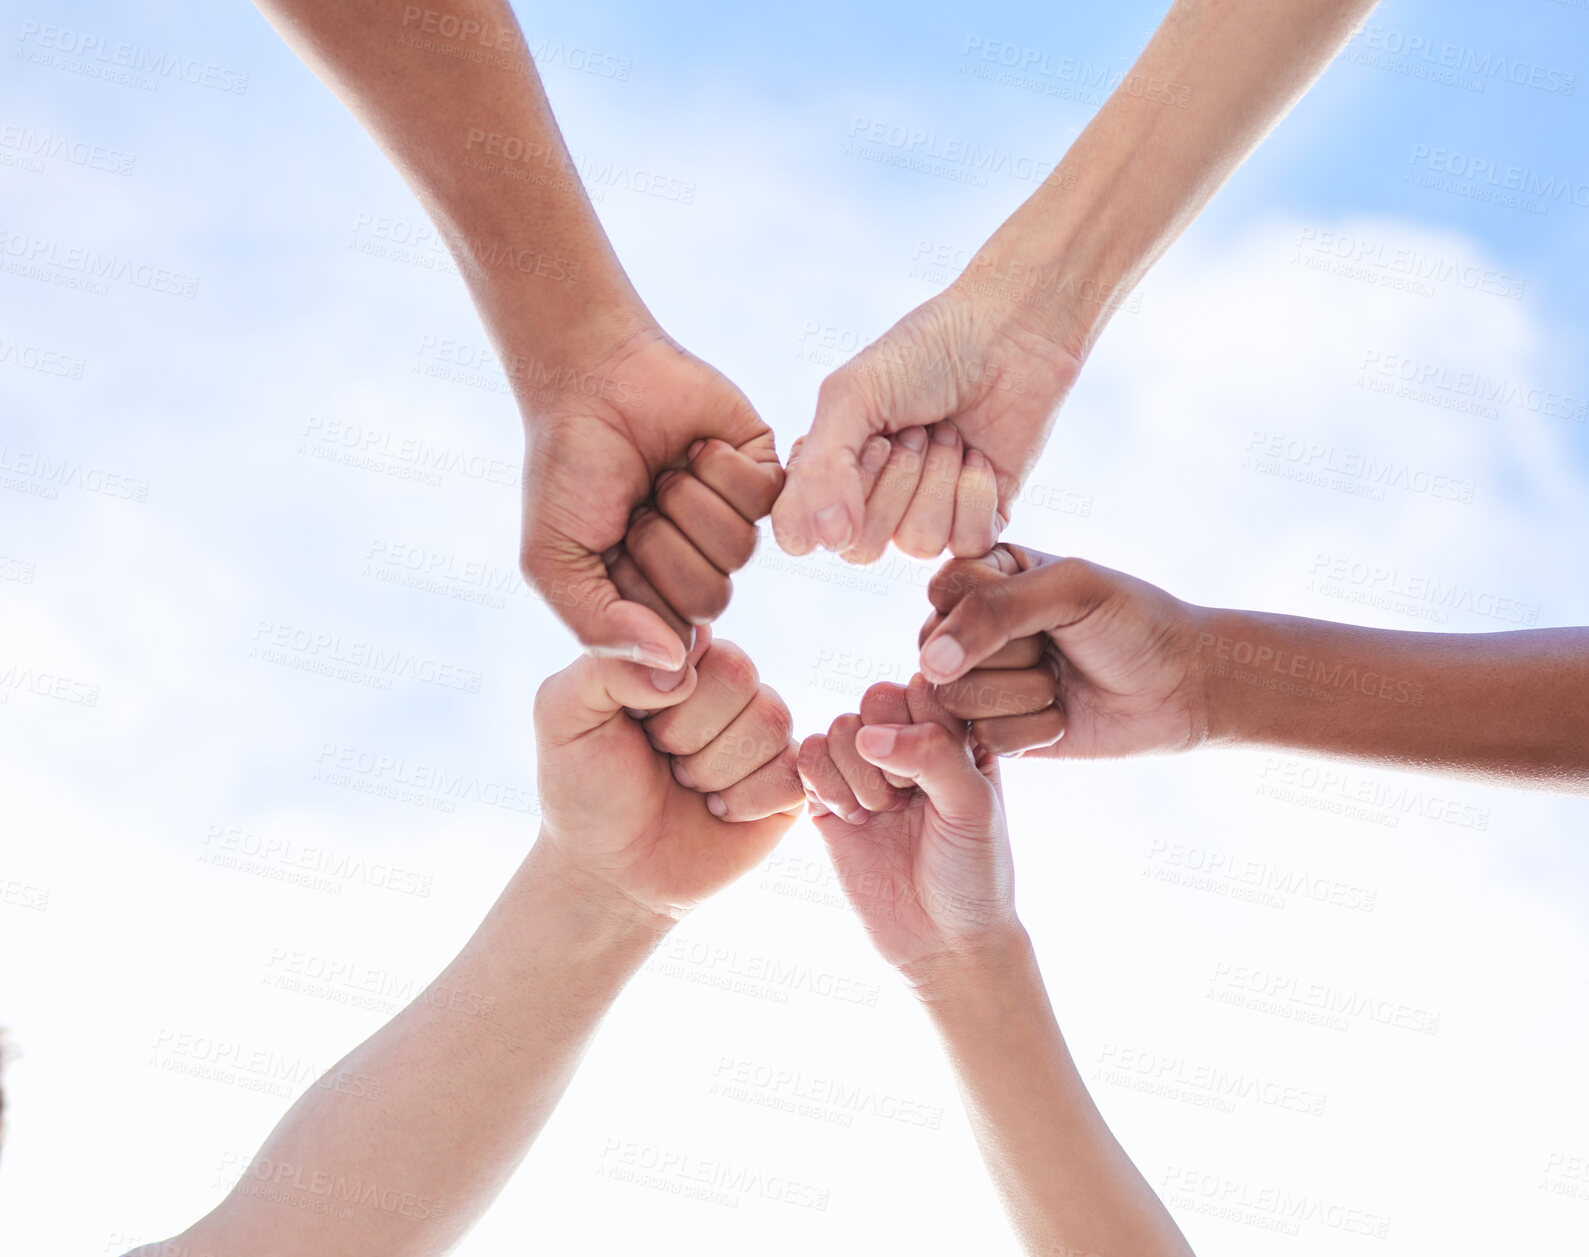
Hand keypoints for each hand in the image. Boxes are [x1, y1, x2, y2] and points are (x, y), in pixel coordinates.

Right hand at [521, 325, 782, 669]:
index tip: (605, 546)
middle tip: (633, 504)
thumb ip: (599, 627)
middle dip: (660, 545)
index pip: (669, 640)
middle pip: (710, 601)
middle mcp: (696, 567)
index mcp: (648, 598)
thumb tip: (673, 672)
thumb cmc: (566, 470)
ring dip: (688, 502)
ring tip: (661, 471)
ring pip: (738, 551)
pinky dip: (720, 468)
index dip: (636, 592)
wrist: (591, 376)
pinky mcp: (763, 476)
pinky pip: (763, 500)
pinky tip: (694, 447)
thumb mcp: (554, 561)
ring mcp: (732, 522)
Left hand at [534, 628, 802, 920]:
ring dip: (713, 769)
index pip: (696, 637)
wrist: (613, 872)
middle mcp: (726, 684)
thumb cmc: (586, 788)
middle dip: (687, 732)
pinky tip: (718, 811)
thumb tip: (679, 665)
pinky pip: (791, 772)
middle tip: (663, 760)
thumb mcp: (565, 716)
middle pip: (740, 674)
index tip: (634, 723)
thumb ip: (605, 667)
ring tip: (687, 785)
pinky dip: (746, 802)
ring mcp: (762, 731)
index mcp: (678, 657)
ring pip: (770, 721)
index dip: (662, 690)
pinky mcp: (788, 780)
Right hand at [771, 282, 1082, 562]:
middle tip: (916, 430)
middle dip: (895, 481)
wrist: (1008, 334)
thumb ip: (819, 469)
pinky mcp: (981, 520)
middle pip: (864, 546)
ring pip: (918, 544)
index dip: (841, 491)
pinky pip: (967, 543)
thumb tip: (826, 542)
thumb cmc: (923, 355)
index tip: (873, 439)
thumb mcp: (851, 396)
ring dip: (938, 479)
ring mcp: (928, 515)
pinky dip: (976, 494)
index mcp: (832, 474)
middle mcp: (874, 503)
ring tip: (950, 435)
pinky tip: (980, 456)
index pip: (810, 532)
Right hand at [797, 677, 1015, 974]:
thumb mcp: (974, 806)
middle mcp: (907, 746)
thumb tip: (869, 735)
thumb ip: (933, 754)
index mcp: (954, 737)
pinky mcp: (826, 801)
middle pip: (873, 699)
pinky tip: (850, 819)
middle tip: (906, 797)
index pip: (922, 687)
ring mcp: (864, 773)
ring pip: (836, 728)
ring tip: (880, 814)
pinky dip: (823, 785)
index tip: (939, 778)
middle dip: (885, 749)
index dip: (921, 726)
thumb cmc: (974, 872)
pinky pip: (805, 760)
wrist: (942, 942)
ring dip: (856, 774)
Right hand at [919, 545, 1209, 758]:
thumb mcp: (1070, 590)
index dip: (989, 609)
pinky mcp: (998, 732)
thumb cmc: (1134, 624)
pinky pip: (984, 739)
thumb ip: (993, 611)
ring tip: (1062, 682)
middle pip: (942, 652)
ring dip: (1026, 695)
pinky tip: (1065, 716)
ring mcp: (983, 684)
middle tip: (1059, 648)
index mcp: (987, 577)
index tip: (1047, 606)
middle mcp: (974, 630)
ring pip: (959, 701)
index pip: (944, 592)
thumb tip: (931, 664)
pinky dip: (1036, 729)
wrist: (1184, 687)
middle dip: (1014, 655)